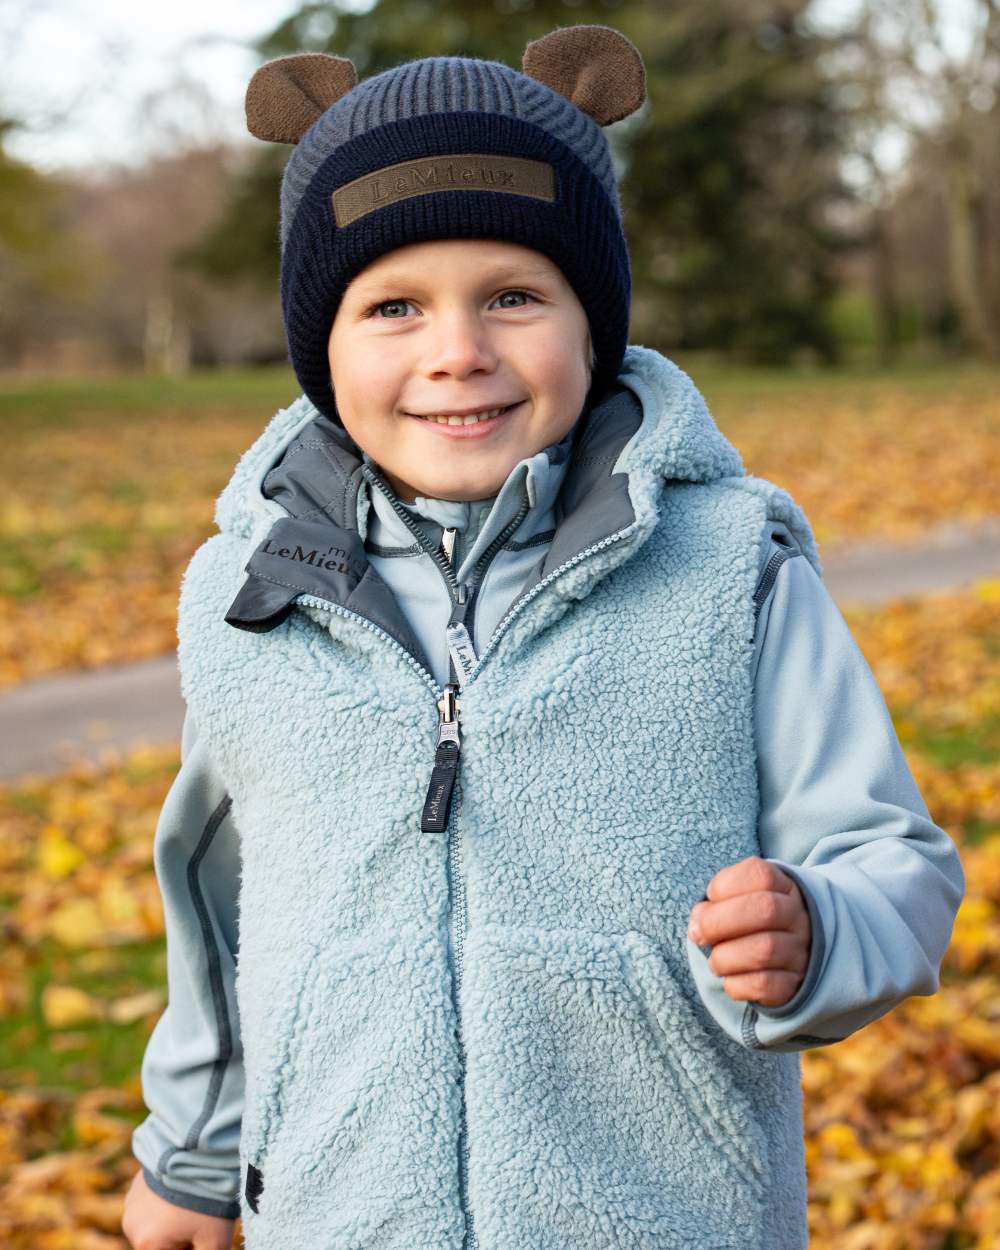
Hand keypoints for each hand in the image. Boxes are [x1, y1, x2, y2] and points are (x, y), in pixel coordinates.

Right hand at [121, 1168, 235, 1249]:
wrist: (199, 1152)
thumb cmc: (208, 1201)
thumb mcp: (215, 1241)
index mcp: (146, 1245)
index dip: (186, 1248)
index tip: (199, 1237)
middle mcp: (131, 1226)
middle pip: (158, 1243)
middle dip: (179, 1238)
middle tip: (201, 1220)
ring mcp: (131, 1202)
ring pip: (154, 1222)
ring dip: (171, 1219)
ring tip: (194, 1201)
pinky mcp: (137, 1182)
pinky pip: (151, 1201)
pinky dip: (166, 1199)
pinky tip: (184, 1187)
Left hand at [688, 855, 811, 1008]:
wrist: (784, 953)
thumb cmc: (746, 919)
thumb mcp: (734, 899)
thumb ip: (714, 904)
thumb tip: (698, 924)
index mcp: (782, 887)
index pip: (761, 876)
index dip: (725, 885)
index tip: (710, 896)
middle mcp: (797, 916)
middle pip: (765, 910)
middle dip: (719, 922)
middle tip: (698, 934)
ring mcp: (800, 951)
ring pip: (764, 950)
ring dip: (725, 957)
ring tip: (715, 960)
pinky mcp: (794, 984)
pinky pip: (764, 984)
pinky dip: (737, 984)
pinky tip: (730, 979)